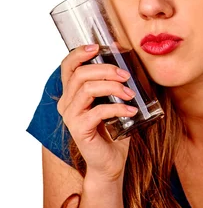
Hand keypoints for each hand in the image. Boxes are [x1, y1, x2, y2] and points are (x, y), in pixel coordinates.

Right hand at [57, 45, 134, 181]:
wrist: (111, 161)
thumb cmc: (114, 128)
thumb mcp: (114, 99)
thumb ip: (113, 80)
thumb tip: (122, 53)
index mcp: (72, 92)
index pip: (67, 66)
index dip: (79, 53)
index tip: (98, 47)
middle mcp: (66, 103)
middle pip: (80, 74)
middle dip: (106, 69)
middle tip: (126, 76)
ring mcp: (71, 117)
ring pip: (87, 89)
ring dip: (113, 87)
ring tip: (130, 94)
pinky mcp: (79, 130)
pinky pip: (98, 111)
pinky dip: (118, 107)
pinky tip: (131, 110)